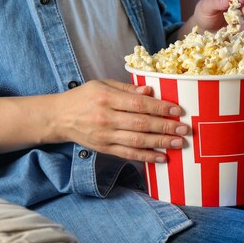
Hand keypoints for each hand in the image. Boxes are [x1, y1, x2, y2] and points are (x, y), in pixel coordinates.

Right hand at [53, 80, 188, 162]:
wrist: (59, 117)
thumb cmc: (84, 97)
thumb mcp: (102, 84)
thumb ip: (127, 88)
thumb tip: (150, 91)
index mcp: (106, 98)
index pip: (138, 104)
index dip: (160, 107)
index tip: (177, 110)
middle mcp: (106, 118)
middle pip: (141, 124)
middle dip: (165, 127)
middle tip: (184, 130)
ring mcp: (105, 136)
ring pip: (137, 141)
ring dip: (160, 143)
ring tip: (178, 143)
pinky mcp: (104, 149)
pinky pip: (128, 154)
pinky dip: (146, 157)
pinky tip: (162, 158)